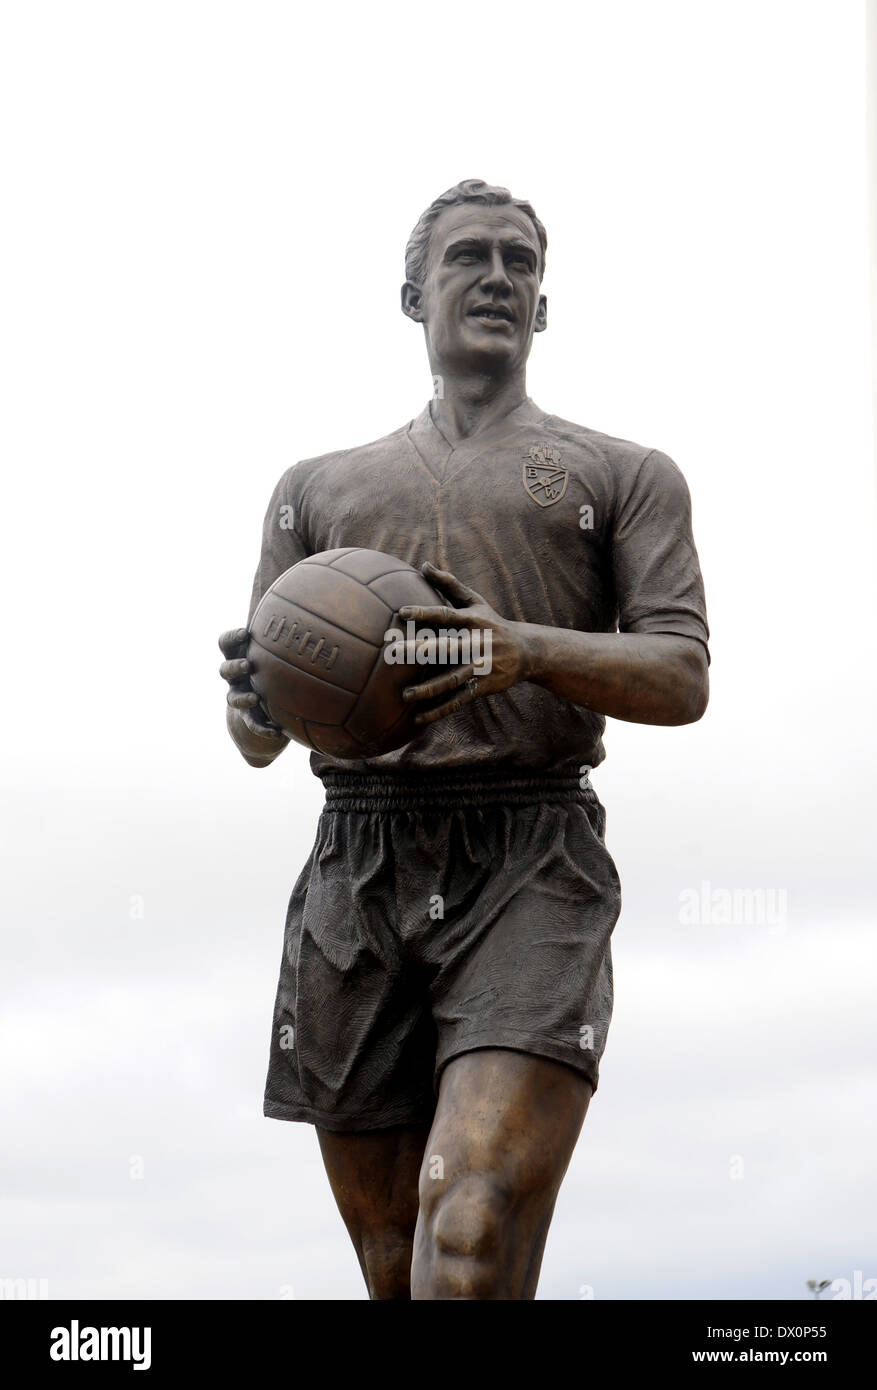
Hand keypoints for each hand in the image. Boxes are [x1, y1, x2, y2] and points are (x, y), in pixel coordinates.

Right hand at [218, 628, 289, 760]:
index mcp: (240, 654)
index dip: (232, 638)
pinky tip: (278, 731)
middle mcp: (236, 675)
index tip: (246, 633)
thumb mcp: (285, 645)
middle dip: (234, 666)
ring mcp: (241, 696)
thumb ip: (298, 626)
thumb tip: (328, 601)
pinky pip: (253, 724)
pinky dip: (263, 727)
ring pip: (232, 698)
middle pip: (224, 669)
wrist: (269, 698)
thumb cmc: (279, 663)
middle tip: (248, 665)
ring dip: (242, 698)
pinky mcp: (250, 717)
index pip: (226, 643)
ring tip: (254, 698)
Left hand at [397, 562, 531, 726]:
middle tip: (392, 653)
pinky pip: (458, 700)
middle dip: (420, 651)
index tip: (402, 612)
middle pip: (446, 648)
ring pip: (452, 679)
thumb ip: (449, 584)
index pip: (446, 615)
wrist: (526, 651)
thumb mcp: (475, 601)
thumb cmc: (491, 622)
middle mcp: (476, 643)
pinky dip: (439, 710)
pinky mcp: (483, 687)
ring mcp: (480, 667)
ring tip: (404, 695)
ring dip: (428, 689)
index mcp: (472, 621)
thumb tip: (423, 564)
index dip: (425, 613)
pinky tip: (418, 718)